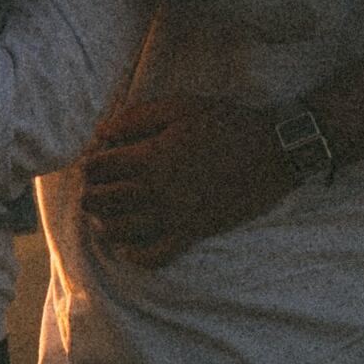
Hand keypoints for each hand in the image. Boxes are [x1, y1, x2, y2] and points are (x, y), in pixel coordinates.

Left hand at [78, 95, 291, 266]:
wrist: (273, 151)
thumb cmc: (227, 122)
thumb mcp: (180, 106)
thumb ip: (136, 117)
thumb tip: (101, 131)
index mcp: (149, 156)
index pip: (96, 168)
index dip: (90, 162)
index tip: (99, 159)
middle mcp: (155, 190)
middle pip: (98, 201)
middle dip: (91, 192)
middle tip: (100, 186)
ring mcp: (172, 216)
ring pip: (117, 232)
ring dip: (104, 223)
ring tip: (108, 215)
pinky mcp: (191, 234)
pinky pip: (152, 257)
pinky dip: (134, 254)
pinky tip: (131, 243)